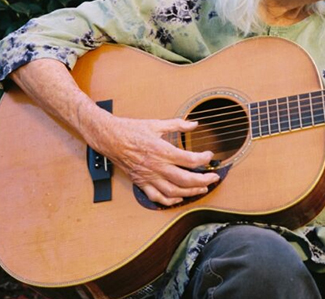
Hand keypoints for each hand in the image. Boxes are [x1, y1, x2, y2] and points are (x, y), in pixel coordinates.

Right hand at [82, 112, 220, 206]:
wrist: (109, 138)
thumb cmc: (131, 130)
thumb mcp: (156, 123)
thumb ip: (177, 124)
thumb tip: (193, 123)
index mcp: (162, 150)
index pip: (189, 160)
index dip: (204, 159)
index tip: (210, 156)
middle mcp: (156, 166)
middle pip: (185, 179)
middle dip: (203, 180)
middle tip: (214, 178)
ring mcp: (148, 176)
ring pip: (173, 191)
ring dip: (190, 192)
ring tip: (202, 189)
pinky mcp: (140, 182)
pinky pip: (156, 196)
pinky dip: (169, 200)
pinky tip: (179, 198)